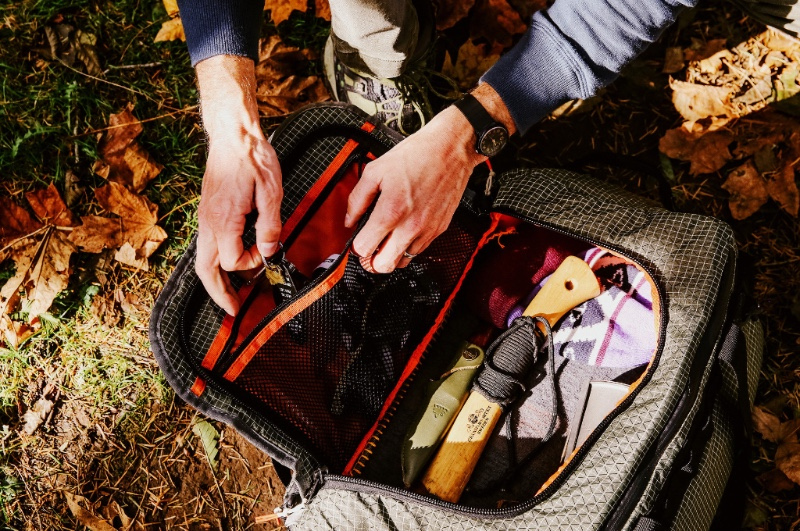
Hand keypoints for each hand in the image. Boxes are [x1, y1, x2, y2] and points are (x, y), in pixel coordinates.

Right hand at [194, 55, 282, 314]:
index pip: (234, 261)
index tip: (267, 254)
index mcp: (224, 221)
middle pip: (205, 270)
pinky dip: (216, 262)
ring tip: (230, 294)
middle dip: (218, 293)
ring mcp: (205, 218)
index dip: (253, 265)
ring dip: (216, 279)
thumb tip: (268, 252)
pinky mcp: (208, 212)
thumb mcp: (271, 191)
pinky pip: (207, 245)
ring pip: (202, 259)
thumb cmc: (252, 158)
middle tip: (232, 311)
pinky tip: (229, 264)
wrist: (233, 134)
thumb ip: (270, 225)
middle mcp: (209, 223)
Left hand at [346, 84, 514, 272]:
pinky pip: (419, 251)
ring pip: (402, 262)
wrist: (450, 149)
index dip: (357, 246)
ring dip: (391, 254)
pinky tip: (404, 231)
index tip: (358, 238)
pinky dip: (408, 247)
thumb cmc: (417, 155)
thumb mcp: (375, 170)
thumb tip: (349, 219)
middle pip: (383, 266)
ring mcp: (426, 231)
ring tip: (387, 238)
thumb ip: (357, 198)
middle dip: (372, 260)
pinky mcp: (439, 230)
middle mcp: (410, 227)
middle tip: (370, 246)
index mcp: (390, 212)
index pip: (364, 250)